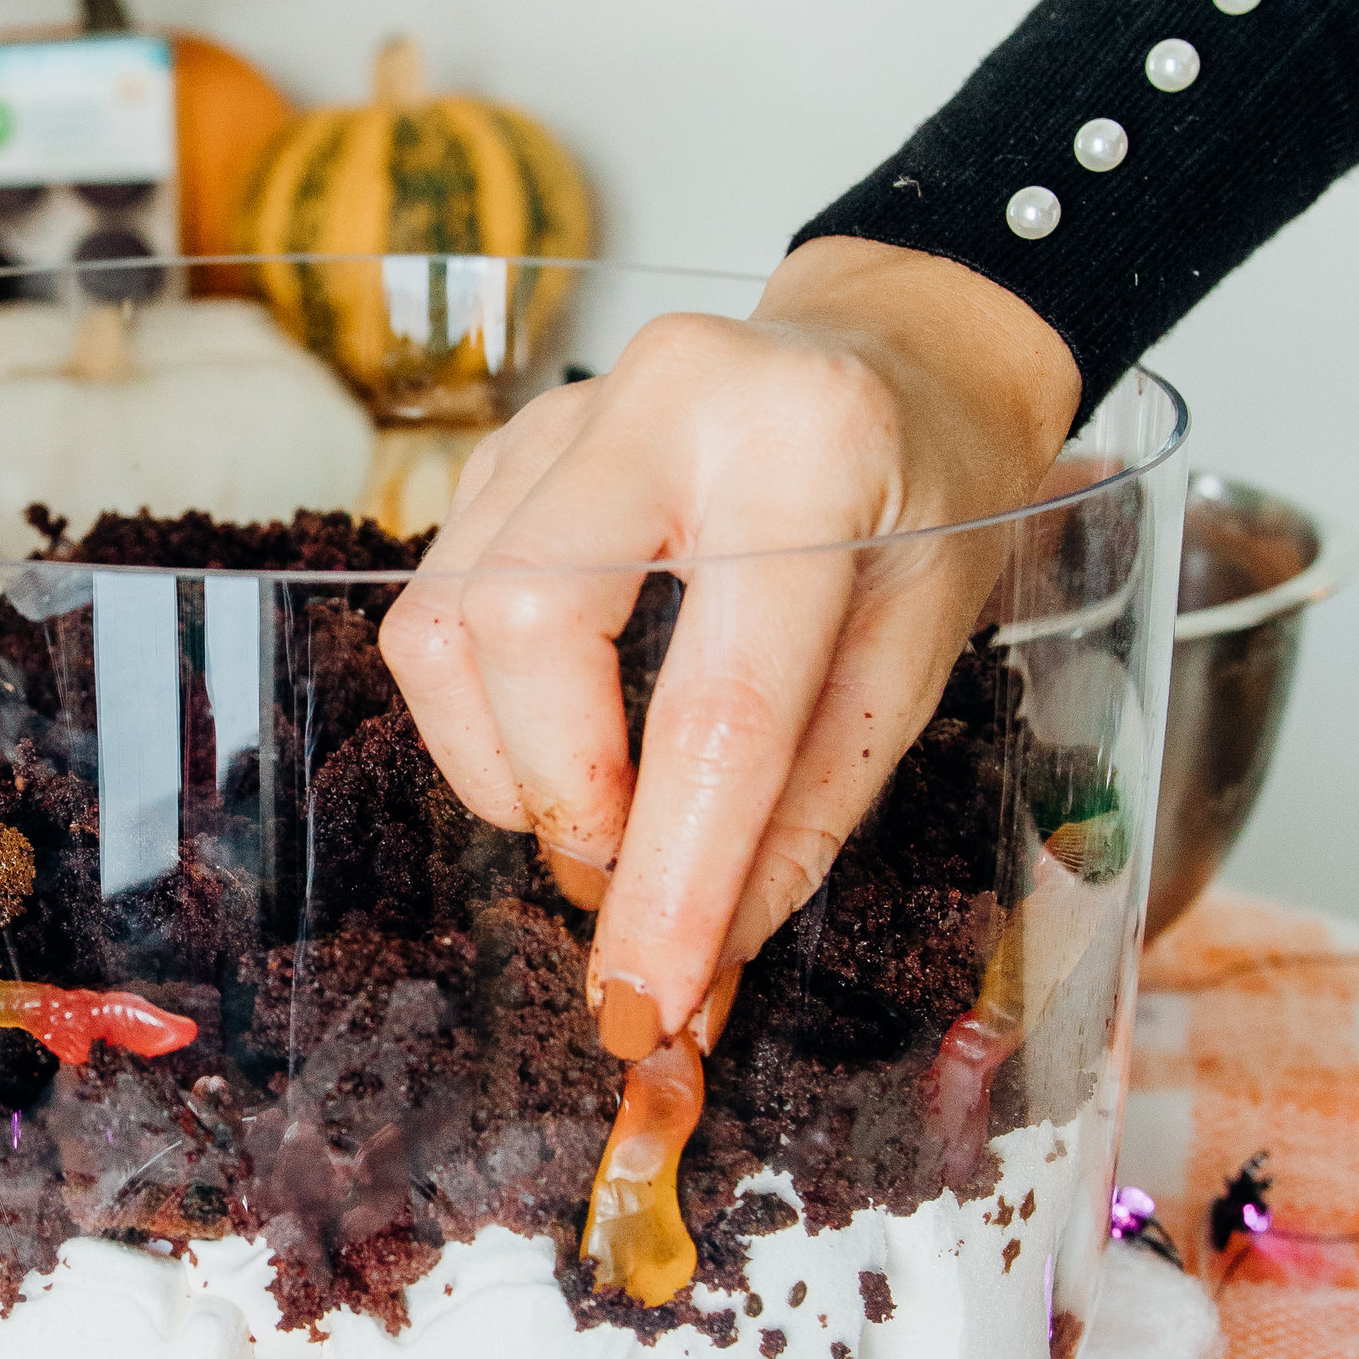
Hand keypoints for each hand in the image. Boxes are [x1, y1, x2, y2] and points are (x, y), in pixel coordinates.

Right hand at [379, 239, 1082, 1044]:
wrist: (895, 359)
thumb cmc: (926, 505)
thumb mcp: (917, 657)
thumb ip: (805, 816)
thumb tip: (696, 974)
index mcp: (809, 450)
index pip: (720, 703)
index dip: (673, 873)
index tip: (647, 999)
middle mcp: (667, 400)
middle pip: (527, 628)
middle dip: (561, 796)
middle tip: (625, 874)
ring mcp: (560, 414)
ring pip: (446, 625)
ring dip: (506, 765)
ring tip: (603, 803)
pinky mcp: (495, 449)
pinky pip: (433, 605)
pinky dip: (485, 711)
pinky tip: (567, 722)